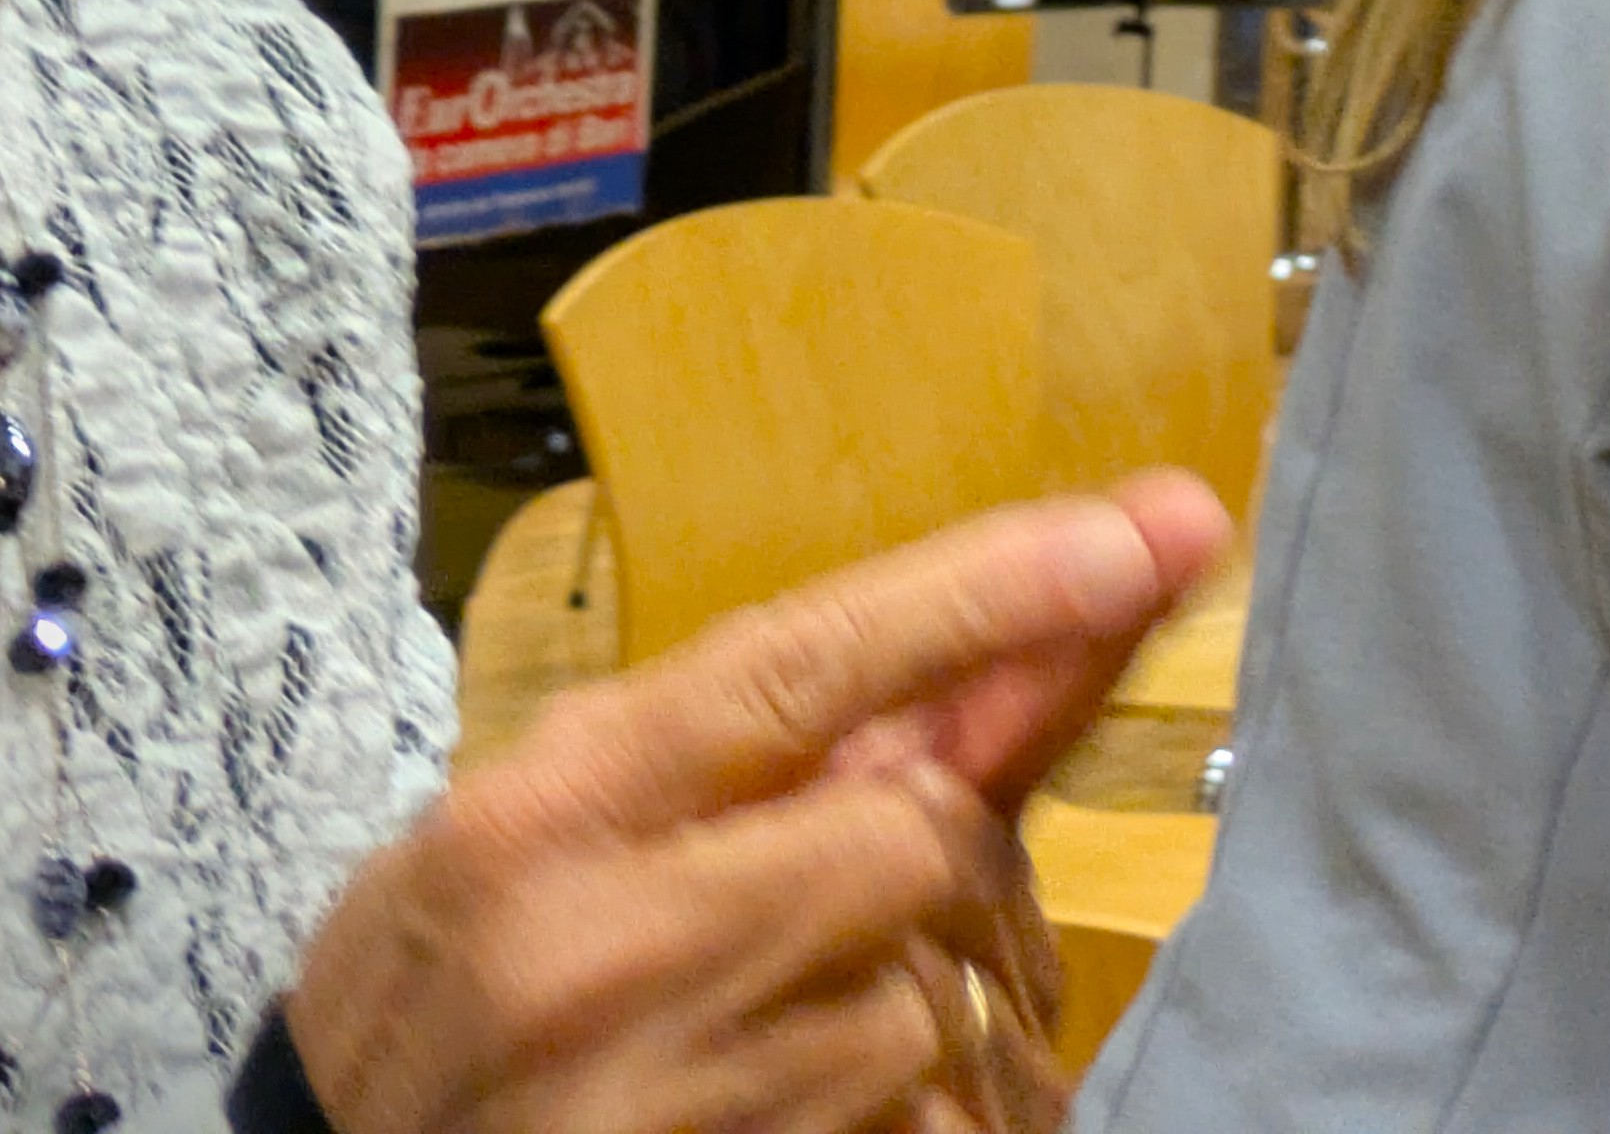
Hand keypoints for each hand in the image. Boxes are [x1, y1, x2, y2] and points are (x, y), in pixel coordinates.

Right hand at [286, 475, 1230, 1133]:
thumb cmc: (460, 984)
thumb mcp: (564, 819)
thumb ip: (778, 739)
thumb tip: (1035, 625)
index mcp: (552, 808)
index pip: (806, 662)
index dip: (990, 593)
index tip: (1149, 534)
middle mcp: (601, 943)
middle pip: (918, 837)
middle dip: (965, 853)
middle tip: (938, 887)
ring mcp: (661, 1092)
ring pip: (938, 1000)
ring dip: (959, 1003)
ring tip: (854, 1024)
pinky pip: (929, 1125)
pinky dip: (943, 1109)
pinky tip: (862, 1105)